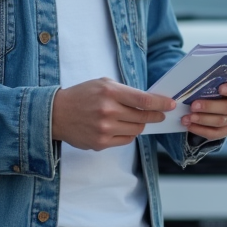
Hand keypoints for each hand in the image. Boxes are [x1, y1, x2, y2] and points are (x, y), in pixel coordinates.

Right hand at [52, 78, 174, 150]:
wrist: (56, 114)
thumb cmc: (82, 96)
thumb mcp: (102, 84)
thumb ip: (125, 91)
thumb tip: (149, 101)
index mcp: (109, 92)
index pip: (143, 100)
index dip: (160, 103)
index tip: (170, 104)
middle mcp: (108, 111)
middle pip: (143, 117)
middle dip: (155, 116)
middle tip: (160, 114)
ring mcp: (104, 129)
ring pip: (136, 130)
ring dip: (140, 125)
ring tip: (136, 119)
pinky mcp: (100, 143)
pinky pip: (125, 140)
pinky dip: (128, 134)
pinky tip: (122, 127)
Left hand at [181, 80, 226, 141]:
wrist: (217, 99)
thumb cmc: (217, 85)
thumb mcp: (218, 79)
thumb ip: (213, 78)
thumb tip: (197, 77)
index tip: (220, 88)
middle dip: (210, 107)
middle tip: (193, 105)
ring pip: (220, 122)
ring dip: (202, 119)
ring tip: (187, 117)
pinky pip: (215, 133)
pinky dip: (200, 130)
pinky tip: (189, 125)